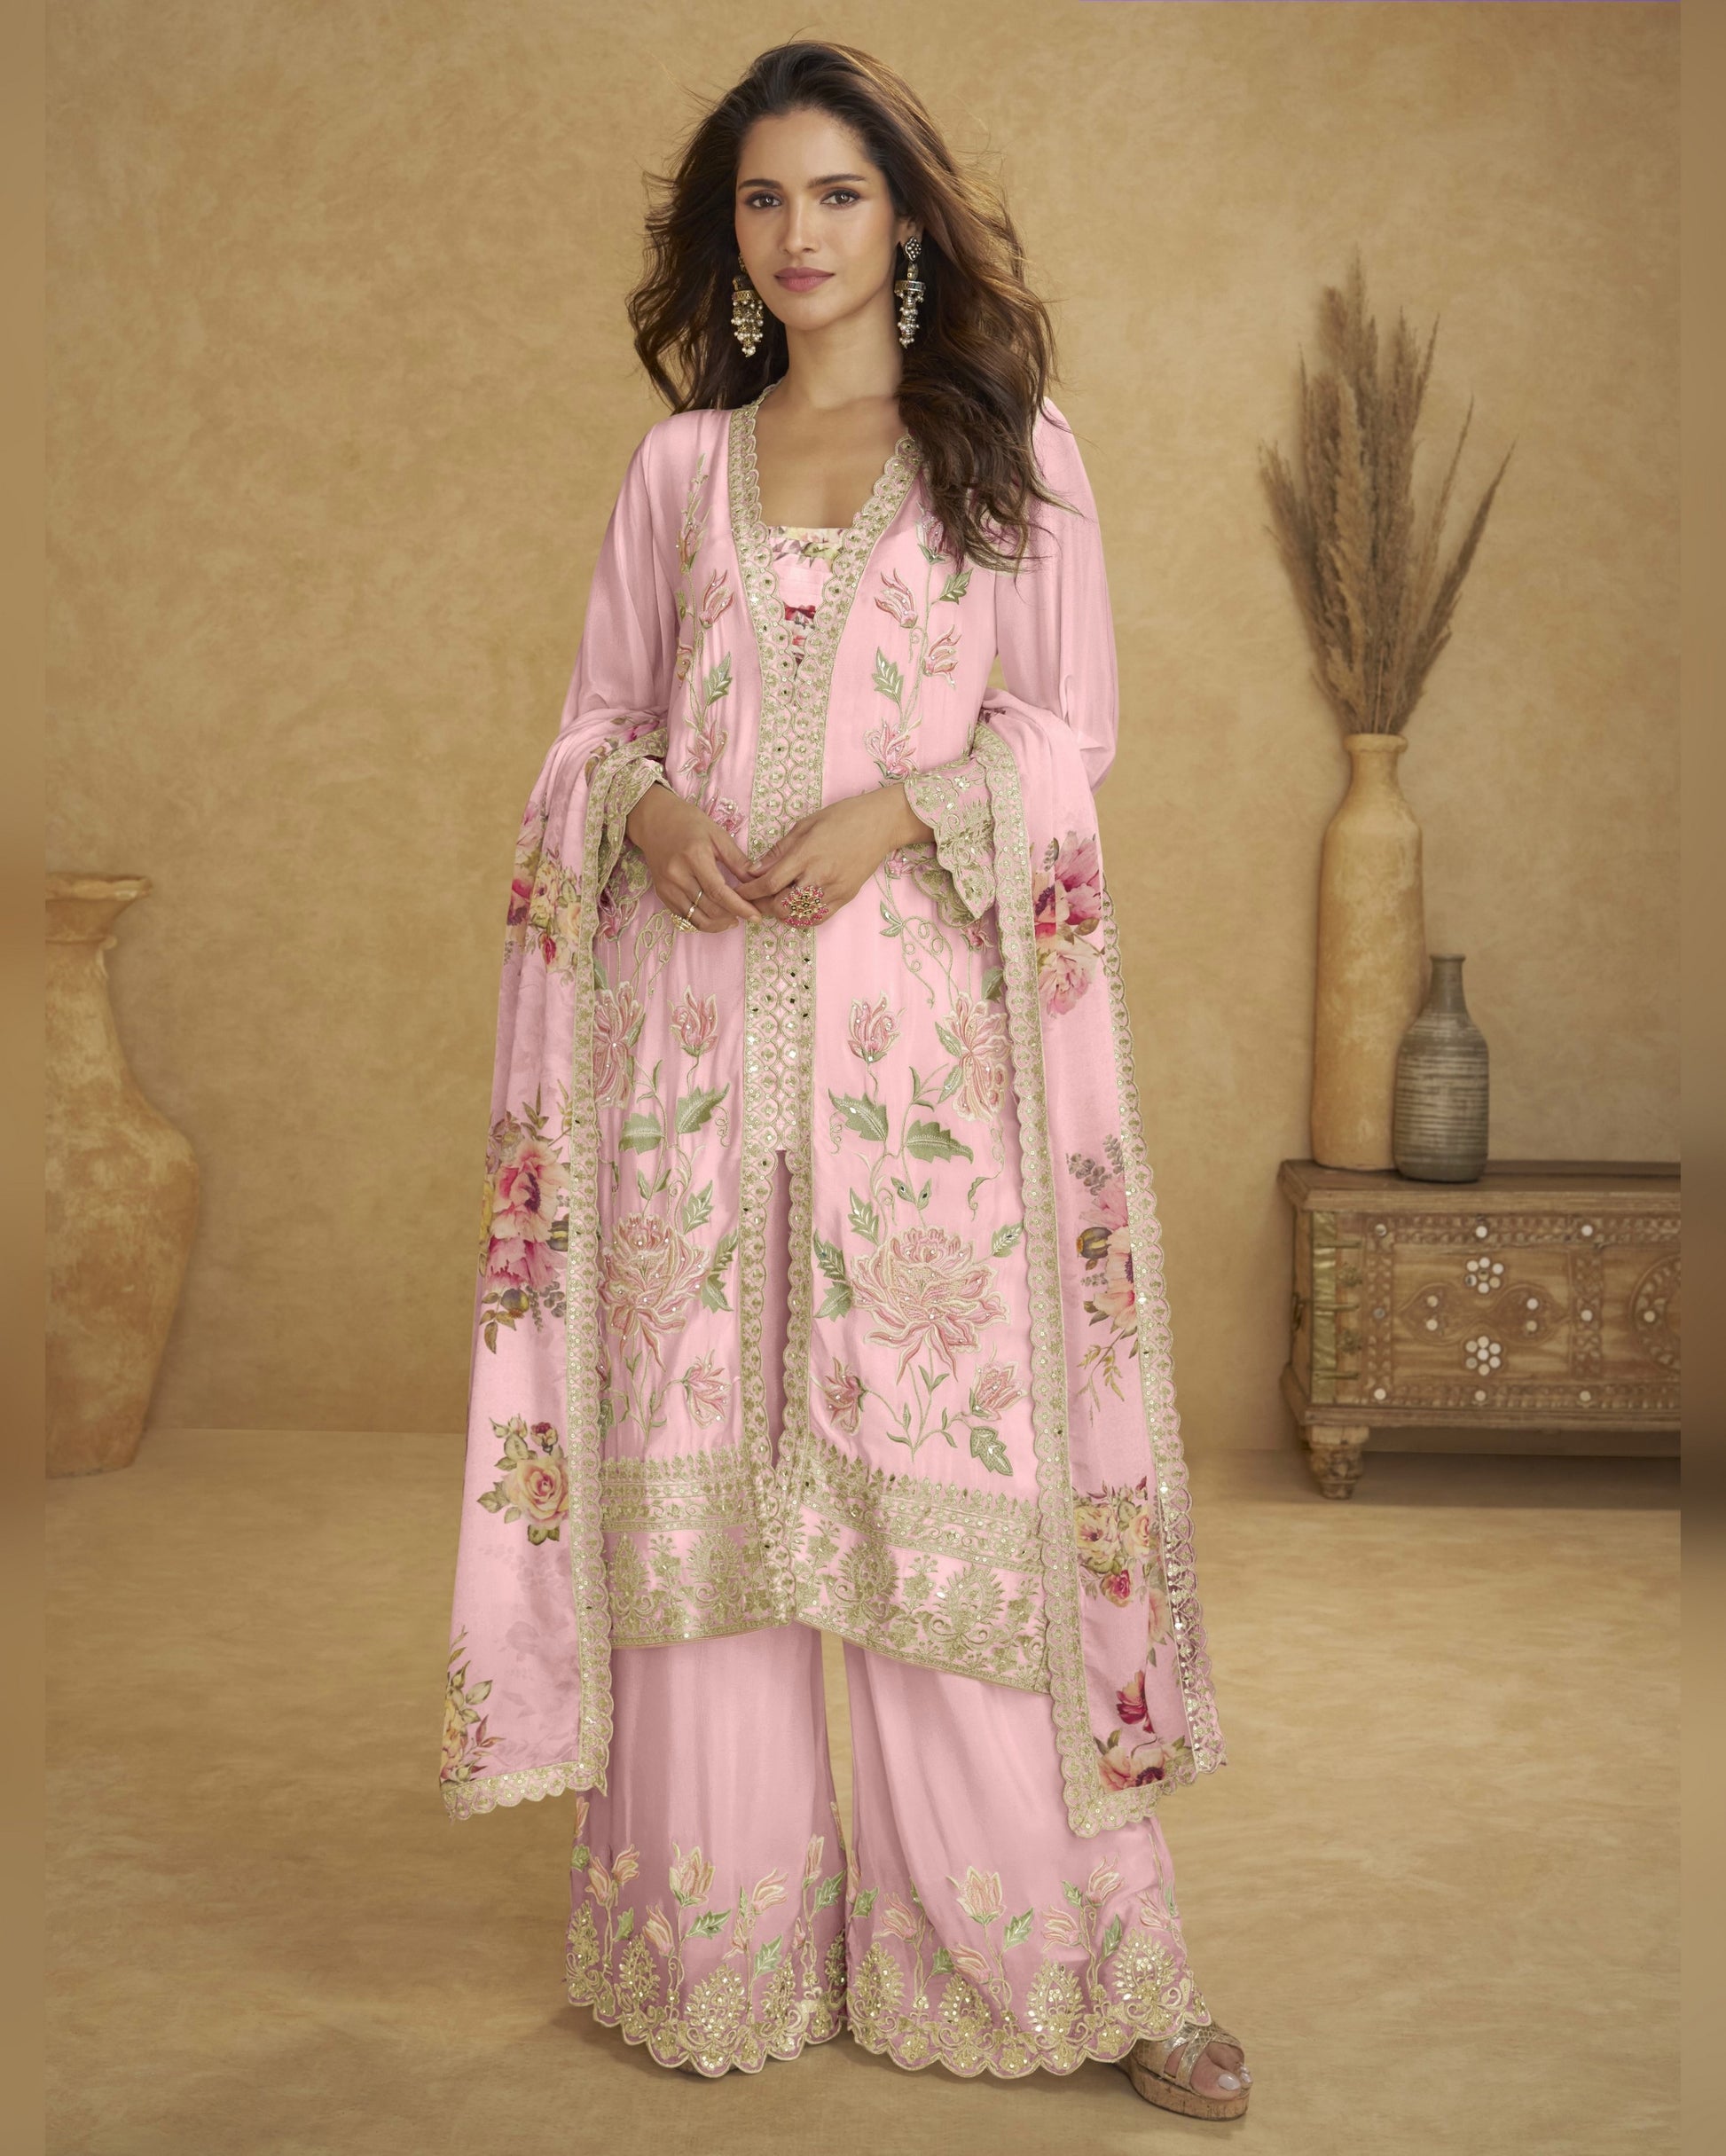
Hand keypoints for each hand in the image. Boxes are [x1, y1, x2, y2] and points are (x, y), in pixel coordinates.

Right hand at [625, 782, 762, 932]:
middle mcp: (677, 875)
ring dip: (718, 923)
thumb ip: (737, 861)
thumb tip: (757, 881)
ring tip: (733, 918)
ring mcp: (667, 887)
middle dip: (733, 916)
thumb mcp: (718, 835)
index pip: (719, 892)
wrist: (654, 820)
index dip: (739, 907)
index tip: (756, 916)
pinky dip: (703, 921)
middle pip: (709, 908)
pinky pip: (684, 917)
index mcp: (694, 857)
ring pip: (696, 918)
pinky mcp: (662, 893)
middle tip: (749, 914)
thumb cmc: (689, 823)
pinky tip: (716, 916)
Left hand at [731, 784, 933, 928]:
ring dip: (782, 912)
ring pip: (799, 916)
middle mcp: (820, 876)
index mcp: (806, 854)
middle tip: (755, 897)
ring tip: (775, 900)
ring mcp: (835, 890)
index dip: (749, 891)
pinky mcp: (846, 898)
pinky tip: (796, 906)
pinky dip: (802, 916)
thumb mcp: (805, 825)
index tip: (739, 891)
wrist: (882, 823)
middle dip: (763, 904)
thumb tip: (754, 869)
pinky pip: (818, 918)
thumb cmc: (843, 816)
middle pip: (781, 906)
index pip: (769, 883)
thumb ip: (779, 850)